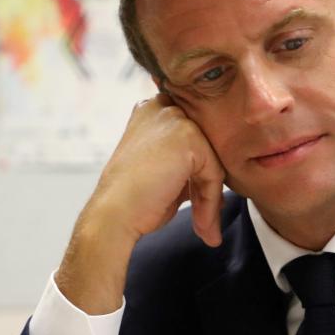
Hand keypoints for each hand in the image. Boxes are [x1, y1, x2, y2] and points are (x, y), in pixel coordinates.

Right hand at [59, 95, 227, 313]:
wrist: (115, 215)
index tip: (204, 203)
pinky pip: (214, 172)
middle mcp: (163, 107)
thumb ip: (189, 166)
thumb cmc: (134, 200)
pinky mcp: (188, 136)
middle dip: (207, 186)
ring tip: (203, 227)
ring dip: (210, 198)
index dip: (201, 171)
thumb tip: (219, 179)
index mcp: (152, 111)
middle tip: (204, 220)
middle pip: (207, 148)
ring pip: (213, 161)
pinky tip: (201, 224)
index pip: (196, 137)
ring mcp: (175, 119)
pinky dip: (210, 202)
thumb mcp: (164, 173)